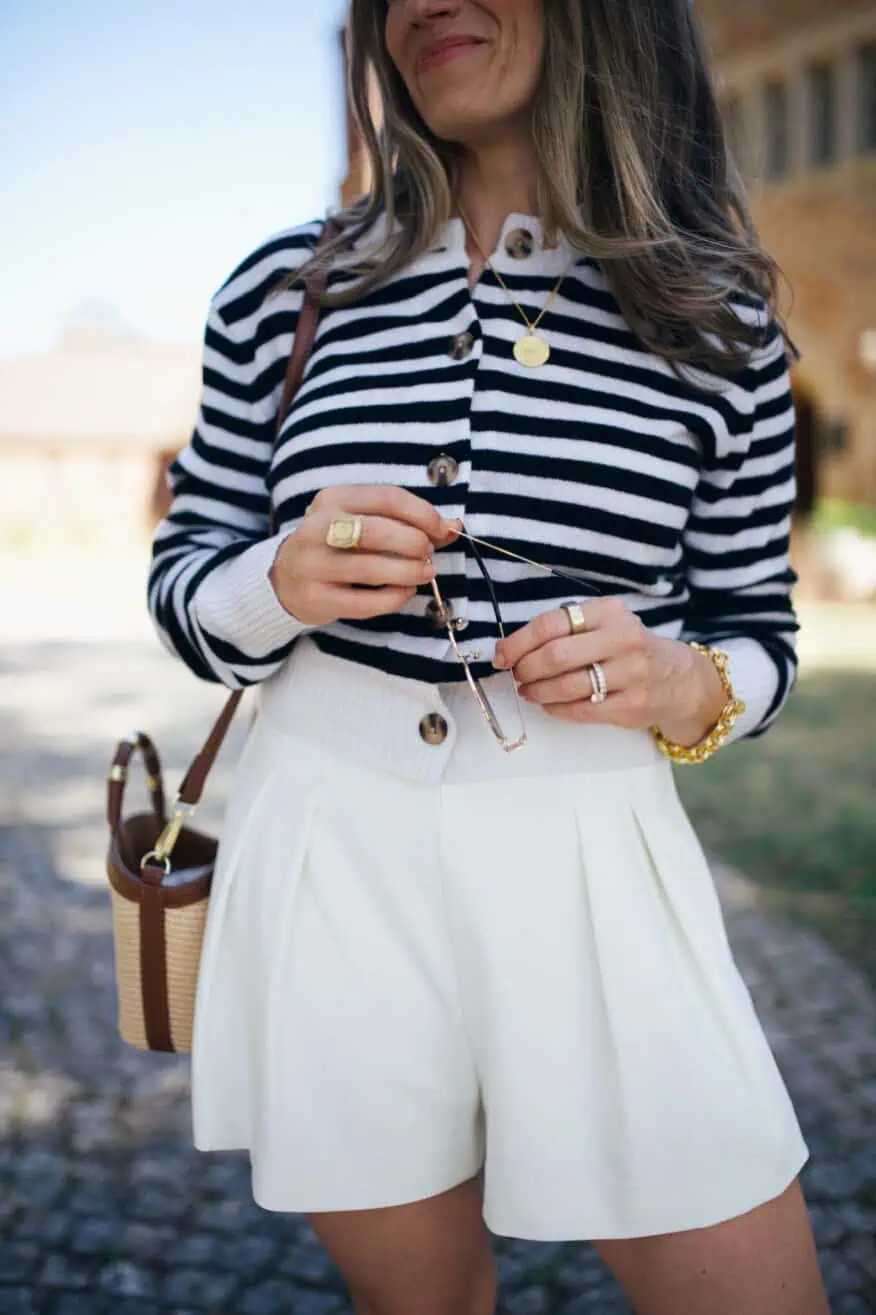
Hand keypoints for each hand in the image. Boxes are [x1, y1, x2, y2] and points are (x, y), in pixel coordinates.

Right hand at [270, 486, 458, 627]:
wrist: (284, 579)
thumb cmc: (335, 546)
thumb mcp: (361, 522)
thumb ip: (404, 521)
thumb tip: (452, 527)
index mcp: (332, 499)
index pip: (387, 498)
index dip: (423, 514)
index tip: (442, 529)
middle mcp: (317, 528)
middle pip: (378, 532)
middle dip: (414, 543)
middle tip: (428, 554)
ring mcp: (313, 565)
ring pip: (371, 569)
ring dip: (408, 572)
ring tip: (423, 573)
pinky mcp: (316, 598)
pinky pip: (364, 602)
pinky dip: (393, 598)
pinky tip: (404, 593)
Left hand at [493, 597, 726, 743]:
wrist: (679, 678)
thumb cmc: (630, 649)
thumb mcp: (608, 624)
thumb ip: (569, 629)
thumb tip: (514, 647)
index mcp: (610, 612)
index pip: (552, 623)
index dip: (518, 641)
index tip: (502, 655)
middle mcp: (623, 639)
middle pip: (555, 655)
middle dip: (525, 668)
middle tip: (516, 674)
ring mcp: (631, 674)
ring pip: (566, 686)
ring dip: (537, 691)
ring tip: (528, 690)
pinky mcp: (632, 705)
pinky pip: (580, 710)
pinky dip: (555, 708)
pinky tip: (548, 703)